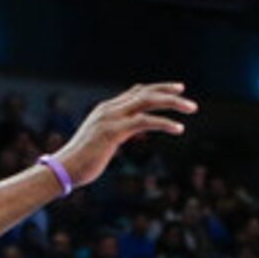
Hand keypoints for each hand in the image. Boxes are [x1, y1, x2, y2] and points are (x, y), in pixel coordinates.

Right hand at [52, 82, 196, 190]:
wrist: (65, 168)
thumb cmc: (84, 160)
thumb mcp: (104, 142)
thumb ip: (118, 132)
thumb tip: (129, 132)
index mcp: (107, 109)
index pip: (136, 92)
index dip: (158, 89)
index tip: (178, 89)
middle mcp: (109, 109)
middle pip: (144, 92)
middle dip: (169, 93)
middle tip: (191, 102)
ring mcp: (110, 118)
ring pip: (146, 102)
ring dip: (172, 103)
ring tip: (192, 109)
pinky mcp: (113, 131)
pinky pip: (143, 121)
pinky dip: (163, 122)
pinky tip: (178, 128)